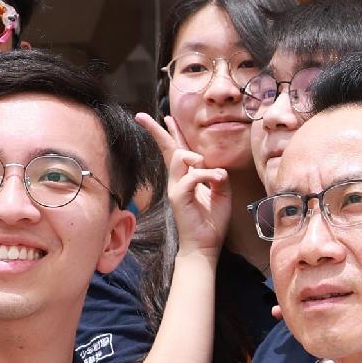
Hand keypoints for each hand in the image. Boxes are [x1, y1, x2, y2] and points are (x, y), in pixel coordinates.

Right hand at [146, 113, 231, 259]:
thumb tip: (217, 168)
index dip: (173, 133)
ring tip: (214, 175)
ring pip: (179, 157)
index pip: (178, 150)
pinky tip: (217, 181)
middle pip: (167, 149)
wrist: (205, 246)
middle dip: (156, 130)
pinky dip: (206, 175)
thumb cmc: (212, 222)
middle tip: (140, 116)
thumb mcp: (221, 194)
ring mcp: (175, 187)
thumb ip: (217, 177)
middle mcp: (177, 180)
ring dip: (198, 159)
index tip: (167, 117)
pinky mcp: (178, 196)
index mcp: (187, 177)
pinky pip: (191, 176)